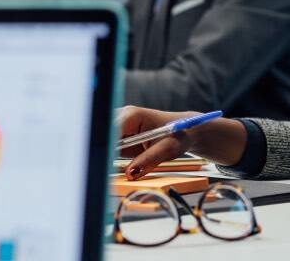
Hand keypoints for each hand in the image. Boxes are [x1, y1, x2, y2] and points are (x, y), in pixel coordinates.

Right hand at [116, 106, 247, 179]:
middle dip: (102, 152)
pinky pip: (109, 148)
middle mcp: (122, 117)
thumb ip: (149, 160)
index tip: (104, 163)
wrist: (187, 131)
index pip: (109, 131)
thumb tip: (130, 174)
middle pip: (103, 136)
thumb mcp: (167, 149)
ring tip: (119, 166)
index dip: (104, 147)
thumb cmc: (179, 134)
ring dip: (106, 156)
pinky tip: (116, 163)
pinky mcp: (120, 136)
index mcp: (131, 115)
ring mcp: (119, 126)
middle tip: (105, 170)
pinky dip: (110, 157)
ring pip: (104, 142)